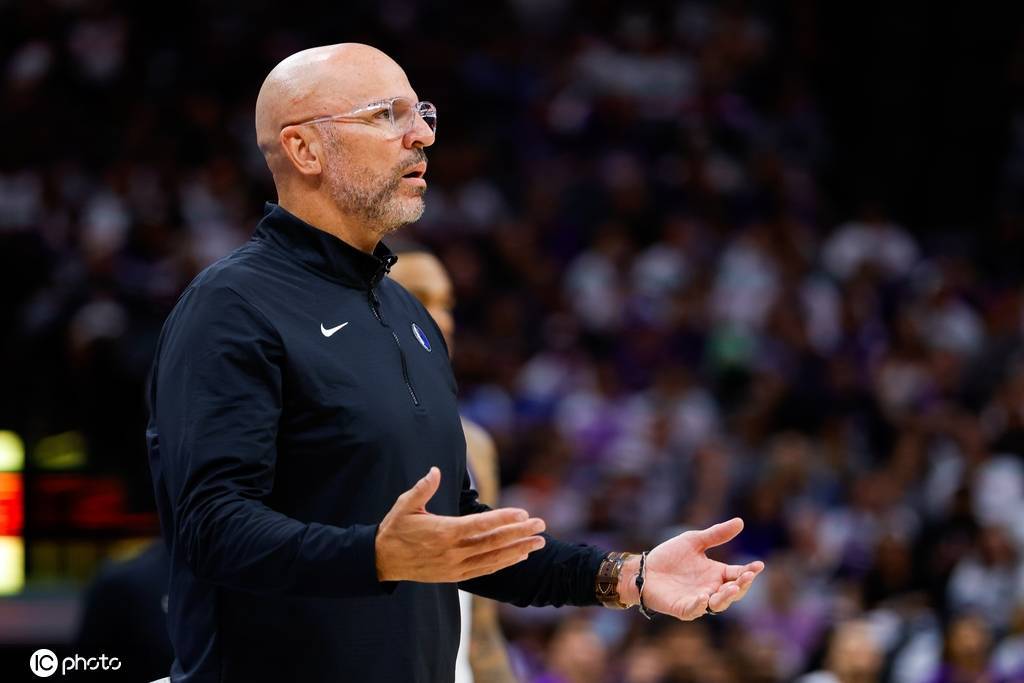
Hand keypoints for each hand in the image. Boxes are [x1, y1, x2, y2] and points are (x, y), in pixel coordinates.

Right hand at [375, 467, 546, 582]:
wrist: (382, 561)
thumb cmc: (395, 528)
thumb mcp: (405, 505)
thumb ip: (423, 488)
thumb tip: (435, 471)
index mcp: (443, 532)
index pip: (480, 525)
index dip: (503, 519)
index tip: (523, 513)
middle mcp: (453, 551)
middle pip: (493, 542)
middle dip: (520, 533)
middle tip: (542, 525)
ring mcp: (455, 566)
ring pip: (493, 559)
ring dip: (518, 550)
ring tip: (539, 542)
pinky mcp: (455, 576)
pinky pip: (485, 570)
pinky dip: (504, 563)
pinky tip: (519, 556)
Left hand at [619, 518, 763, 619]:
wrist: (644, 568)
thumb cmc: (669, 556)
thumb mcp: (694, 541)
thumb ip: (716, 535)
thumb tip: (740, 521)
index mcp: (716, 573)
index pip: (738, 574)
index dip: (749, 571)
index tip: (759, 565)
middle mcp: (711, 588)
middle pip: (733, 592)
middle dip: (743, 585)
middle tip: (748, 576)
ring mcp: (698, 600)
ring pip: (718, 604)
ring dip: (726, 597)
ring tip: (732, 587)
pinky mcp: (682, 608)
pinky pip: (694, 611)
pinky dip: (699, 605)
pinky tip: (702, 597)